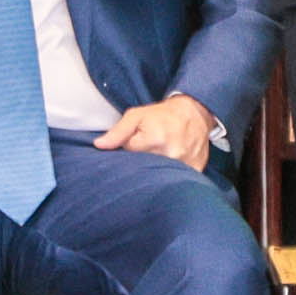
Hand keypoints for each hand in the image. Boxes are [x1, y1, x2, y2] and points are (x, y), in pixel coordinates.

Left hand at [94, 95, 216, 169]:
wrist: (195, 113)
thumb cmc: (163, 115)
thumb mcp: (137, 116)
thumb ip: (117, 131)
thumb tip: (99, 145)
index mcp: (155, 138)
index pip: (130, 158)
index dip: (127, 155)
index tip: (132, 150)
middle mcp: (172, 152)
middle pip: (146, 171)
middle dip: (141, 167)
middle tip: (146, 156)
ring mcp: (186, 163)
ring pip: (162, 179)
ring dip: (157, 174)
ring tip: (158, 161)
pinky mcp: (196, 169)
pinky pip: (179, 182)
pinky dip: (173, 179)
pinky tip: (171, 170)